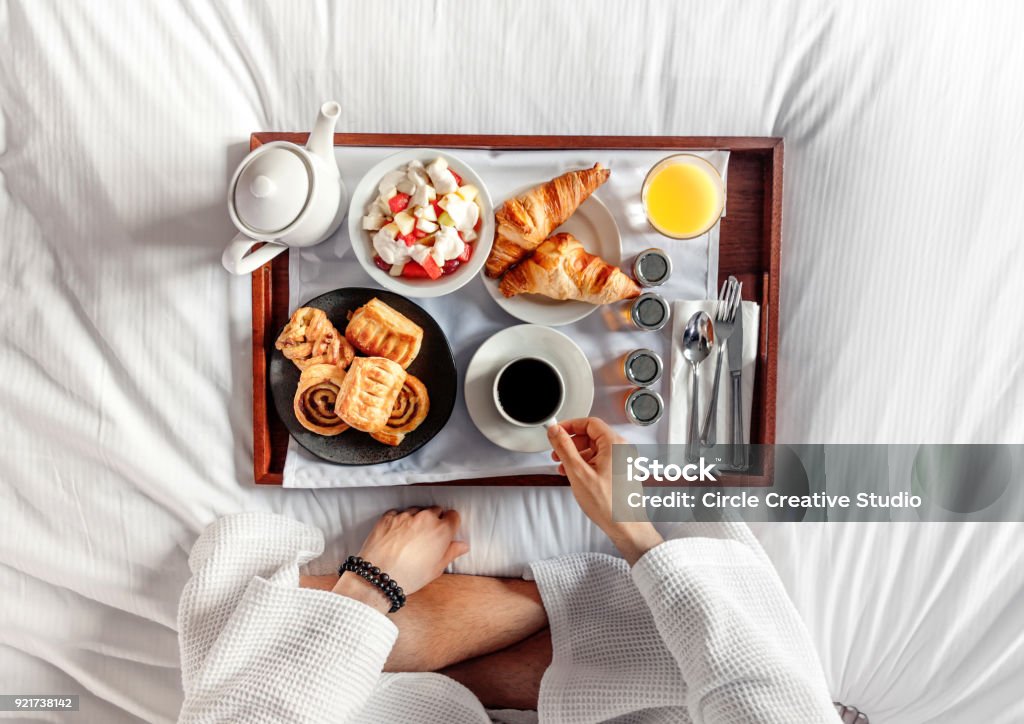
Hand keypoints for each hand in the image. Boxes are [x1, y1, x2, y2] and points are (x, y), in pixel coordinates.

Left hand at [333, 507, 468, 612]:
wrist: (378, 576)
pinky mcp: (389, 516)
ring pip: (418, 510)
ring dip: (417, 519)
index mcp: (441, 531)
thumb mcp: (436, 569)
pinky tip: (398, 534)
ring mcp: (406, 515)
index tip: (447, 531)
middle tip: (428, 537)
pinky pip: (399, 513)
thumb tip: (462, 546)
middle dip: (435, 521)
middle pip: (436, 510)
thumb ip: (451, 553)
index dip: (450, 524)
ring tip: (411, 537)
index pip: (453, 516)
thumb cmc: (408, 576)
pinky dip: (400, 520)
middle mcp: (425, 518)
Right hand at [548, 418, 661, 564]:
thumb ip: (564, 448)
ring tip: (563, 467)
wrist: (626, 526)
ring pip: (595, 448)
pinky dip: (586, 463)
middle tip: (557, 451)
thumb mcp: (578, 473)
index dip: (570, 425)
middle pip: (592, 435)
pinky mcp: (621, 471)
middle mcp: (622, 449)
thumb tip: (555, 432)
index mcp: (615, 444)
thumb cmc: (609, 505)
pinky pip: (601, 460)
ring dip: (577, 454)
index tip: (556, 431)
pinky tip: (575, 475)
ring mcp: (623, 461)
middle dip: (571, 442)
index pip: (590, 422)